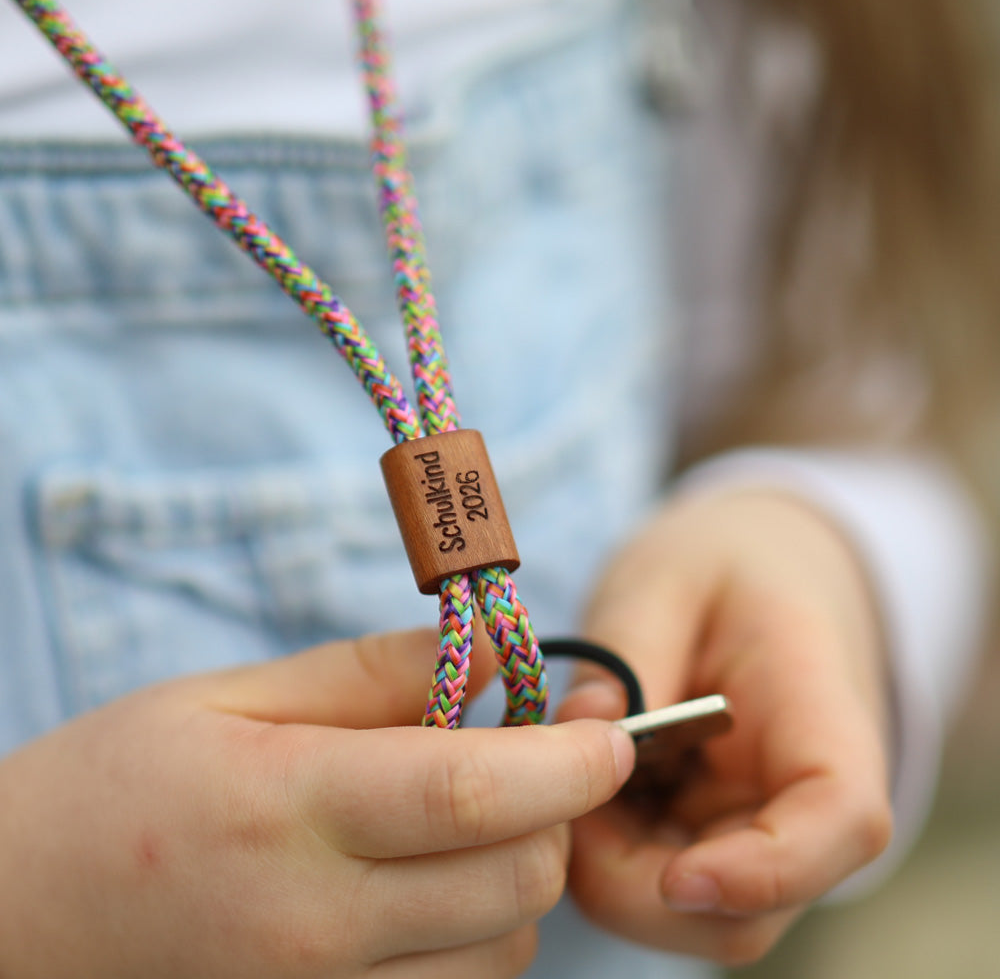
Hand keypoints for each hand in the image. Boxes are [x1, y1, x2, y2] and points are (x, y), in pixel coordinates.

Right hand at [0, 628, 633, 977]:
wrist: (8, 929)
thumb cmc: (115, 789)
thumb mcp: (230, 696)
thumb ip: (372, 671)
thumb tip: (493, 655)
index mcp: (288, 809)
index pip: (475, 792)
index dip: (570, 760)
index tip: (610, 729)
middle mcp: (313, 927)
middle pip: (514, 881)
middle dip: (556, 814)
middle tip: (527, 759)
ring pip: (501, 953)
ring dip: (515, 880)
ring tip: (457, 826)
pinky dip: (473, 944)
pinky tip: (424, 895)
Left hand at [558, 488, 892, 965]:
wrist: (757, 568)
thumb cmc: (721, 563)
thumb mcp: (668, 574)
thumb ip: (631, 648)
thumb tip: (583, 728)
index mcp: (821, 712)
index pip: (842, 819)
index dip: (770, 870)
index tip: (679, 875)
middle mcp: (801, 796)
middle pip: (749, 904)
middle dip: (638, 882)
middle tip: (559, 799)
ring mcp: (755, 825)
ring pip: (693, 911)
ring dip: (610, 869)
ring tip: (564, 776)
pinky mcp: (710, 834)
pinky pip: (655, 880)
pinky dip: (604, 852)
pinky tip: (579, 783)